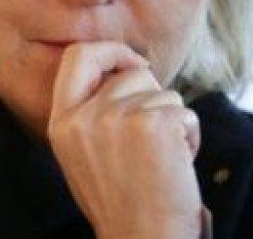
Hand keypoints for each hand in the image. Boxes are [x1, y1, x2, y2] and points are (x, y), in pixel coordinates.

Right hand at [48, 42, 202, 238]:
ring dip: (172, 121)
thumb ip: (92, 110)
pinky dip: (189, 136)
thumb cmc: (122, 200)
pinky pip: (185, 113)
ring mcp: (118, 118)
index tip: (133, 65)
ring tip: (160, 160)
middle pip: (132, 74)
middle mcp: (85, 117)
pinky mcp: (154, 124)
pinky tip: (176, 166)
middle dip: (152, 98)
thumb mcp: (85, 153)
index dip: (110, 51)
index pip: (78, 56)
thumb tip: (125, 66)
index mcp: (62, 123)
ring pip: (163, 93)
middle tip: (151, 138)